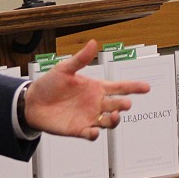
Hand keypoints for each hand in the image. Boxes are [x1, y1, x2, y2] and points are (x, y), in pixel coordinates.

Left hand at [24, 40, 150, 140]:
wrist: (32, 102)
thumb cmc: (49, 84)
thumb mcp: (65, 69)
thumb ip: (81, 59)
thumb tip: (93, 42)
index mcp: (95, 88)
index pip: (119, 87)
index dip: (133, 87)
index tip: (146, 87)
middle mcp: (95, 103)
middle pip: (117, 105)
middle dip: (123, 105)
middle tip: (126, 103)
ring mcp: (89, 117)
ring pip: (108, 122)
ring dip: (114, 120)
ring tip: (115, 115)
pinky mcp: (79, 129)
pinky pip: (91, 134)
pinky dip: (94, 134)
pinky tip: (94, 131)